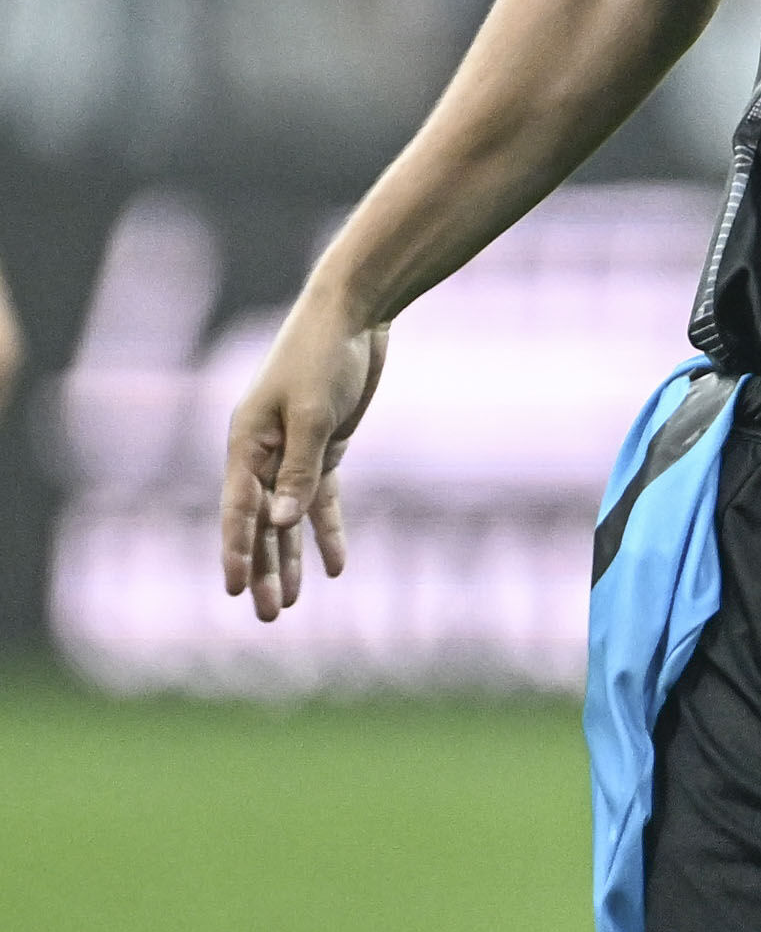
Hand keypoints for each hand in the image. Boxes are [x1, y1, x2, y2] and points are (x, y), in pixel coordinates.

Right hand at [219, 294, 386, 620]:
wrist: (353, 316)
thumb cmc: (322, 356)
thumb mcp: (311, 414)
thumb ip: (297, 468)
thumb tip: (280, 522)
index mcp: (245, 444)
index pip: (237, 509)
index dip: (237, 550)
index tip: (234, 588)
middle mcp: (262, 453)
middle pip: (260, 523)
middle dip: (263, 569)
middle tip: (267, 616)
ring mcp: (293, 452)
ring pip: (288, 518)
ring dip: (290, 559)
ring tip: (290, 604)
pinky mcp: (324, 448)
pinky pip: (321, 498)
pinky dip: (326, 531)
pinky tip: (334, 567)